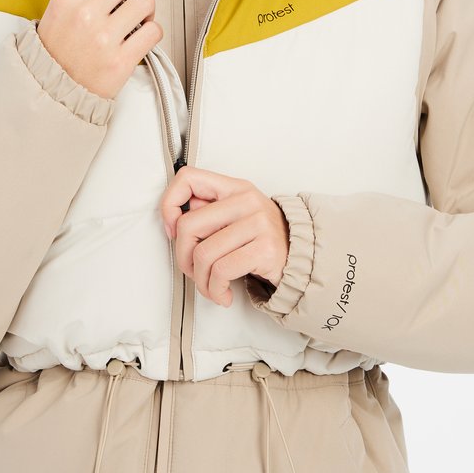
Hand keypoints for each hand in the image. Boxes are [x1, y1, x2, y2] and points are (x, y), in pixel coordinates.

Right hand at [37, 0, 162, 99]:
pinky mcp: (121, 61)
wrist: (52, 92)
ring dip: (144, 8)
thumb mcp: (58, 11)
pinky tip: (138, 36)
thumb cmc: (57, 51)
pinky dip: (151, 32)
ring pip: (146, 1)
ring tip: (133, 19)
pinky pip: (154, 30)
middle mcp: (85, 15)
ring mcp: (104, 39)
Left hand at [159, 165, 289, 306]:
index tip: (172, 229)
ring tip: (210, 287)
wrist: (303, 257)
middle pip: (189, 226)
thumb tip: (173, 220)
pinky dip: (215, 290)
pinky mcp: (264, 249)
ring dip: (200, 281)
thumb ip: (209, 212)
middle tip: (192, 270)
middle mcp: (246, 200)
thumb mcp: (237, 215)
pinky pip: (222, 271)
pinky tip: (223, 294)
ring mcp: (257, 223)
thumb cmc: (261, 238)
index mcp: (234, 187)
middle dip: (183, 257)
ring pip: (203, 255)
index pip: (188, 178)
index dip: (170, 203)